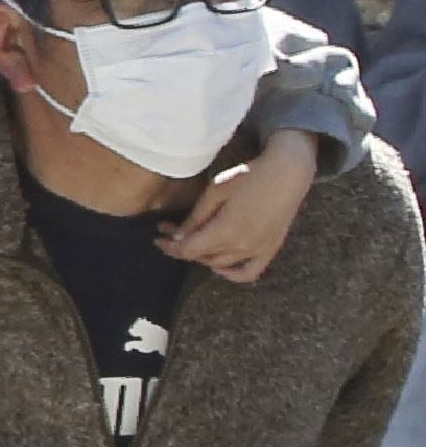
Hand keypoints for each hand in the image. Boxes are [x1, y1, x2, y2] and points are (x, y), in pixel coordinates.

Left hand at [159, 125, 318, 284]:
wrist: (288, 172)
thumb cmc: (249, 176)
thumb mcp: (214, 193)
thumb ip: (196, 219)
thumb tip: (178, 238)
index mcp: (225, 231)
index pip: (188, 250)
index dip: (170, 247)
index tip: (158, 238)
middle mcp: (242, 246)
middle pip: (202, 257)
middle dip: (183, 246)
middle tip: (171, 230)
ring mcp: (258, 250)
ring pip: (221, 264)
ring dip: (203, 256)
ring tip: (193, 240)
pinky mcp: (271, 249)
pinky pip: (250, 272)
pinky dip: (233, 275)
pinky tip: (220, 267)